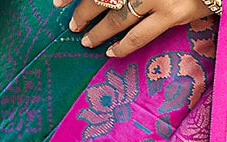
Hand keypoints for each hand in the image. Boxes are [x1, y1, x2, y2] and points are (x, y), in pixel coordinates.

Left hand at [58, 0, 214, 58]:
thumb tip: (112, 6)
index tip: (56, 1)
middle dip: (82, 11)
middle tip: (71, 23)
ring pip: (116, 16)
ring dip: (98, 31)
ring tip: (86, 39)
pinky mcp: (170, 14)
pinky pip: (139, 34)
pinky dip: (122, 45)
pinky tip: (111, 52)